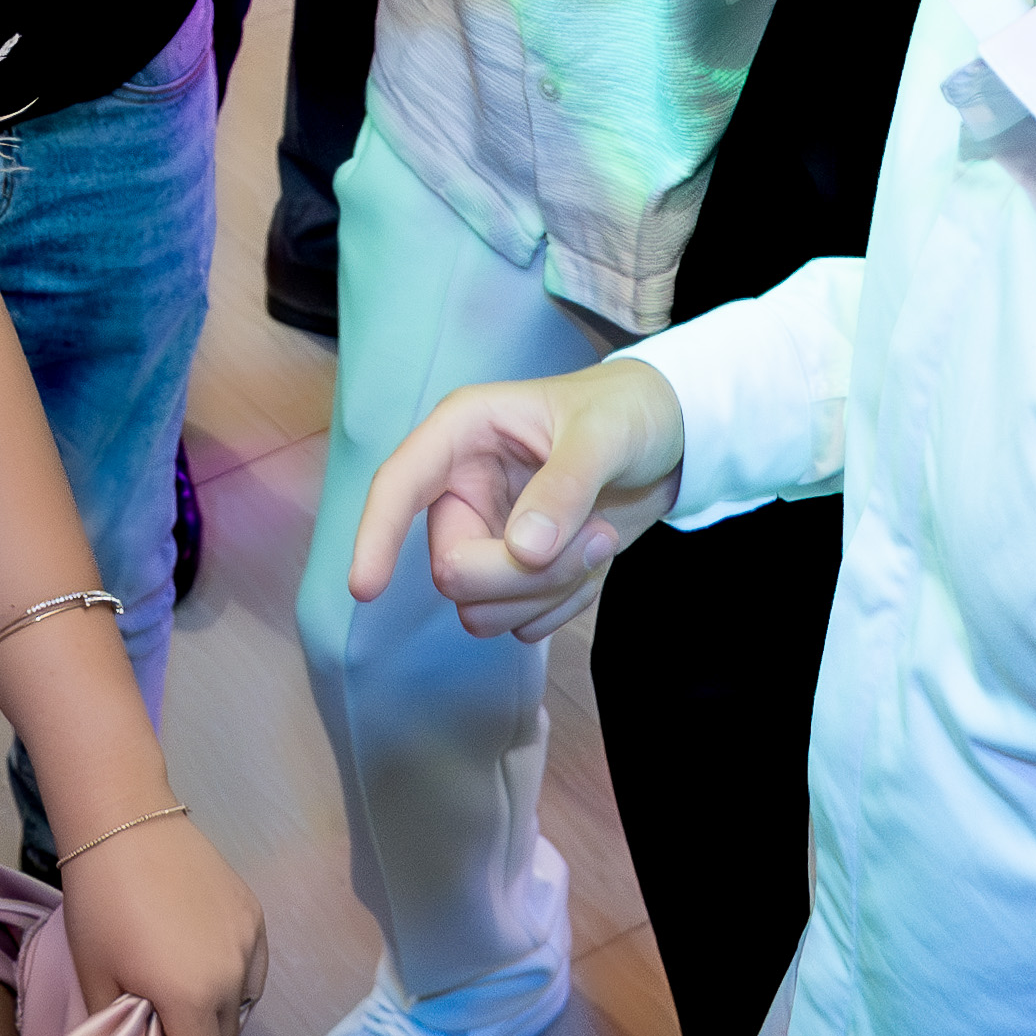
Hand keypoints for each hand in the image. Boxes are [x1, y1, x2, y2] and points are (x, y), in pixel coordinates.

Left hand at [53, 805, 268, 1035]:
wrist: (125, 823)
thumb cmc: (100, 904)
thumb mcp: (96, 979)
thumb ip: (120, 1034)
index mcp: (193, 1001)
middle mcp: (234, 979)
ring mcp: (251, 946)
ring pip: (242, 1011)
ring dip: (215, 1023)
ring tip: (180, 1008)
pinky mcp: (255, 918)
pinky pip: (252, 973)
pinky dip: (231, 986)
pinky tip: (202, 973)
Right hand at [342, 357, 691, 644]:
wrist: (670, 443)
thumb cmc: (628, 413)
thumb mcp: (605, 436)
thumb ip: (565, 487)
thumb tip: (524, 549)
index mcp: (463, 434)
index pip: (398, 486)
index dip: (376, 535)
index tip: (366, 588)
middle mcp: (462, 488)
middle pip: (452, 569)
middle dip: (522, 574)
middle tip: (596, 540)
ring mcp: (486, 536)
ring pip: (480, 606)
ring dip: (547, 591)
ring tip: (601, 541)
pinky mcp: (514, 575)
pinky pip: (517, 623)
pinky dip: (562, 606)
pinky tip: (594, 564)